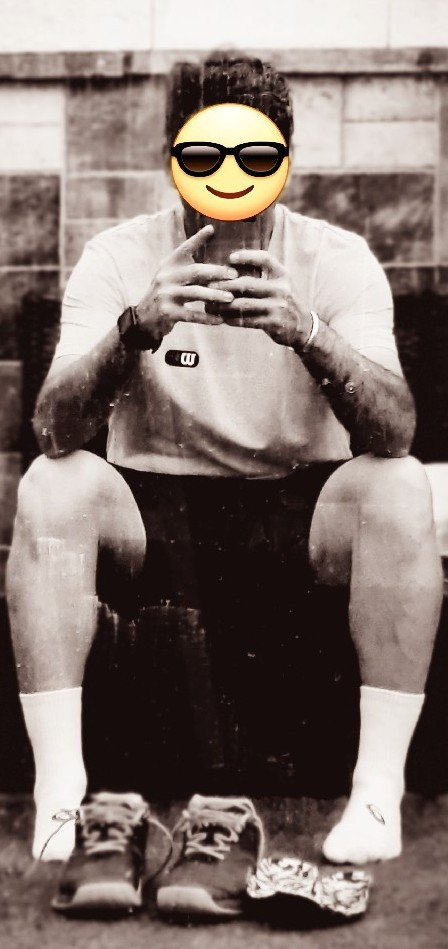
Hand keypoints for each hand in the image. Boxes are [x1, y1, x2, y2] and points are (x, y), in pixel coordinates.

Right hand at [134, 225, 237, 345]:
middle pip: (195, 271)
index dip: (198, 238)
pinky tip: (220, 320)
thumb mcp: (172, 275)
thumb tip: (210, 249)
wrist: (144, 317)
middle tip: (234, 275)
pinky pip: (191, 315)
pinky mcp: (167, 312)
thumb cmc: (166, 293)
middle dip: (216, 272)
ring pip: (195, 293)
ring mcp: (166, 294)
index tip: (212, 229)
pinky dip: (207, 318)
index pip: (184, 248)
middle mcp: (166, 276)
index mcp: (169, 264)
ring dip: (215, 295)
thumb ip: (187, 265)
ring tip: (231, 298)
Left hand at [210, 249, 312, 347]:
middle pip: (247, 283)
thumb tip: (231, 266)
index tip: (230, 258)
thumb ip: (263, 275)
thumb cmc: (284, 302)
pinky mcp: (273, 323)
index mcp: (283, 275)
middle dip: (225, 285)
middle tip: (209, 286)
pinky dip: (232, 319)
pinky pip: (247, 320)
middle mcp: (281, 289)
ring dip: (224, 305)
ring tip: (210, 305)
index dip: (247, 256)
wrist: (302, 327)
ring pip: (244, 304)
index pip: (265, 259)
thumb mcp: (280, 284)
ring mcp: (278, 307)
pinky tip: (222, 318)